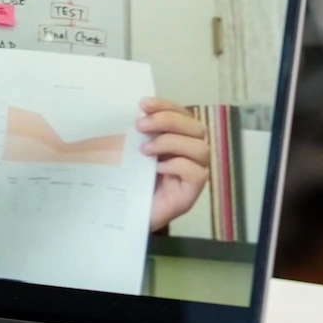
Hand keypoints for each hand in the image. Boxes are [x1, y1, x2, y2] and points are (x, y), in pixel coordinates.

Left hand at [139, 97, 211, 231]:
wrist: (123, 219)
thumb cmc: (127, 184)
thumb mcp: (128, 154)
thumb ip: (134, 135)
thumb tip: (127, 112)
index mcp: (177, 140)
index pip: (182, 115)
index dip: (166, 105)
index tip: (143, 103)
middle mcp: (190, 155)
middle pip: (195, 127)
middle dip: (168, 120)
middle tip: (140, 125)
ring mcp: (193, 174)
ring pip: (200, 148)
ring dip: (171, 142)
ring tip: (145, 150)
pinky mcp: (191, 193)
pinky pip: (197, 173)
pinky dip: (177, 165)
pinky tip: (157, 168)